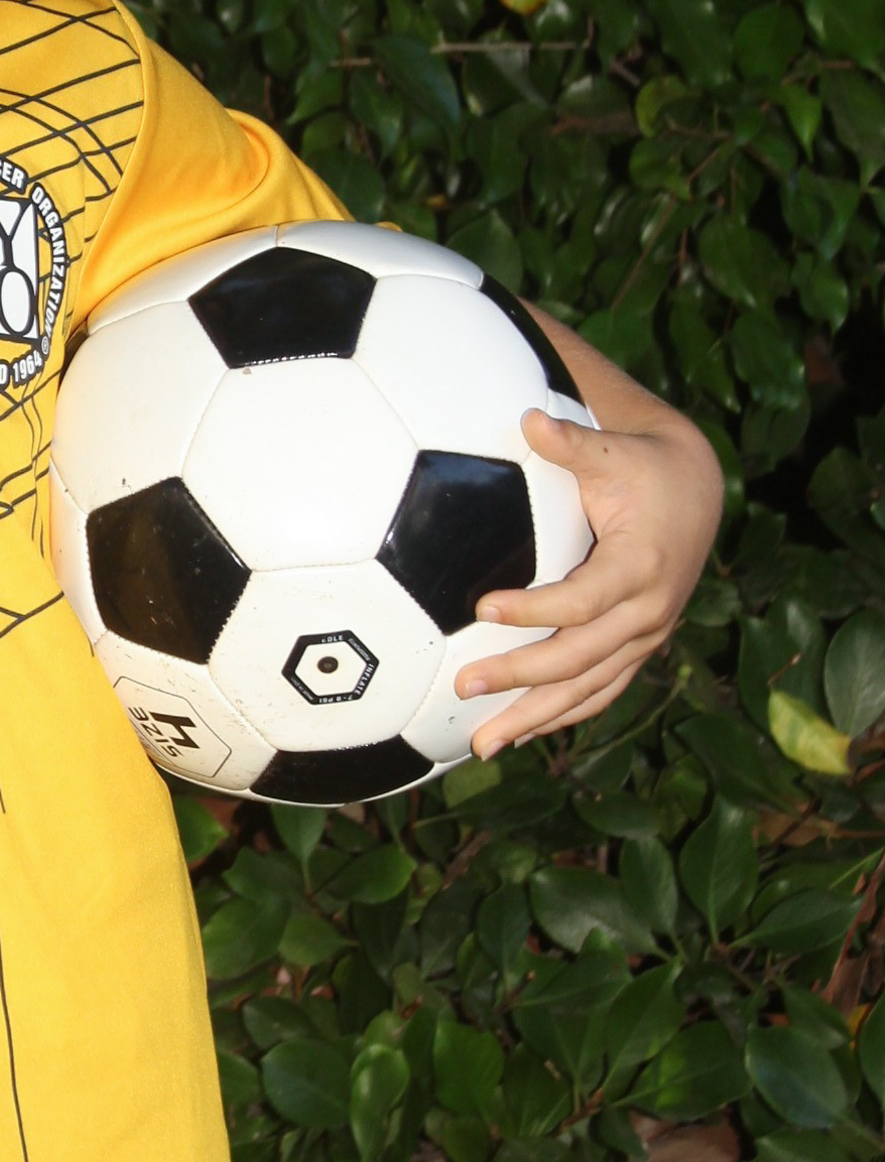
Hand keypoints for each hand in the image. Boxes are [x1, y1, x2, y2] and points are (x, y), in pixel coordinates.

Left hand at [456, 405, 723, 754]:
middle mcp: (648, 613)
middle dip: (521, 677)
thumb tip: (528, 416)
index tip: (480, 608)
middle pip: (580, 658)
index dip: (534, 609)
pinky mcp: (638, 648)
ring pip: (588, 689)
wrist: (696, 492)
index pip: (583, 600)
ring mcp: (645, 637)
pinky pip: (599, 691)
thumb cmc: (640, 467)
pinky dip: (560, 715)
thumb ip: (570, 441)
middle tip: (464, 686)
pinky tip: (518, 733)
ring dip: (535, 717)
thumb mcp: (611, 451)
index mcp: (641, 568)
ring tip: (482, 744)